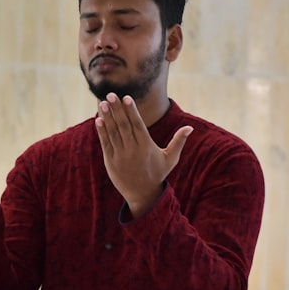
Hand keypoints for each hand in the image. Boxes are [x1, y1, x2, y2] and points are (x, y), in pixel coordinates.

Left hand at [94, 93, 192, 217]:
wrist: (143, 195)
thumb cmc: (158, 174)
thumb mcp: (170, 158)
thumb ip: (178, 141)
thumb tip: (190, 127)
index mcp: (146, 147)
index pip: (138, 125)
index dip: (132, 111)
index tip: (126, 98)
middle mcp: (133, 150)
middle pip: (124, 126)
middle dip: (117, 109)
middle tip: (111, 94)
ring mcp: (120, 156)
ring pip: (113, 133)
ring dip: (107, 117)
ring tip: (102, 103)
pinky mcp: (110, 162)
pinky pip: (106, 143)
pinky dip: (101, 132)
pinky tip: (98, 120)